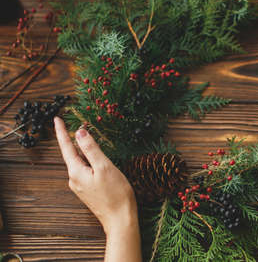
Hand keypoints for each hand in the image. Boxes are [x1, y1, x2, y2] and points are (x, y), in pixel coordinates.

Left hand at [54, 116, 137, 234]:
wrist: (120, 219)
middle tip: (77, 124)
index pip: (66, 147)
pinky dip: (89, 160)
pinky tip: (97, 159)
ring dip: (83, 150)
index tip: (57, 118)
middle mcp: (75, 179)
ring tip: (89, 139)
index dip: (61, 132)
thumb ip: (91, 149)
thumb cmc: (115, 193)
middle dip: (74, 140)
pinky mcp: (89, 190)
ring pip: (80, 162)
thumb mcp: (104, 167)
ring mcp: (81, 185)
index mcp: (76, 172)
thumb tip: (80, 132)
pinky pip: (85, 170)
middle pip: (72, 154)